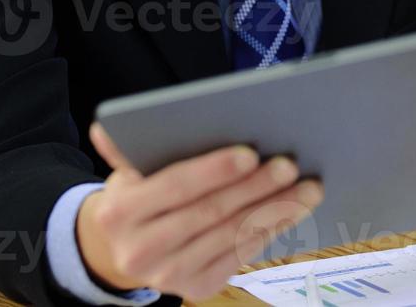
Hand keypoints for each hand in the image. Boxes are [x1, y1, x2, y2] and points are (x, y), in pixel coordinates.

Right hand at [77, 123, 323, 301]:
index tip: (250, 152)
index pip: (175, 186)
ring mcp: (168, 276)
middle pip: (209, 213)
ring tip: (308, 187)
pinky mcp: (195, 289)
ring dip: (276, 210)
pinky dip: (271, 230)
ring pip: (231, 236)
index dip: (214, 170)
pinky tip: (294, 210)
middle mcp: (140, 251)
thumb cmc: (138, 196)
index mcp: (119, 213)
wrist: (122, 251)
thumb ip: (129, 149)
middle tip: (290, 165)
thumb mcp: (127, 173)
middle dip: (254, 188)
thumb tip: (106, 125)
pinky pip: (240, 256)